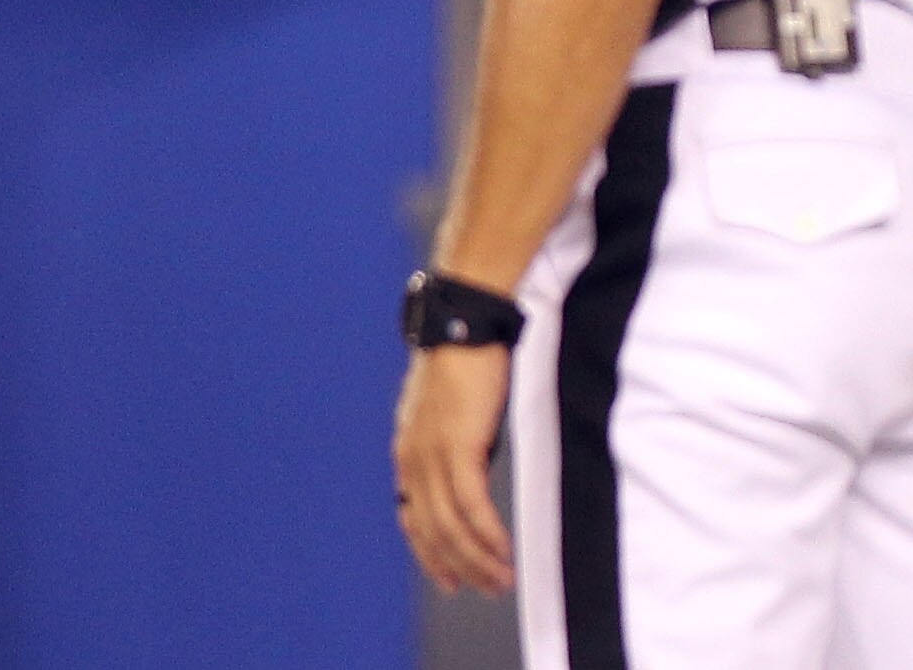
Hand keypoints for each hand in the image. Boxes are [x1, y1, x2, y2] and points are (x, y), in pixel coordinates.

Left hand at [394, 344, 514, 594]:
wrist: (465, 323)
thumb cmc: (467, 357)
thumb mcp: (453, 409)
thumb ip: (455, 442)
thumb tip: (471, 468)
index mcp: (408, 453)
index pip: (414, 519)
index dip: (431, 554)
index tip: (451, 579)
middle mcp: (413, 461)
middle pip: (431, 532)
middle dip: (459, 567)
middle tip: (488, 588)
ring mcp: (432, 457)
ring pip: (450, 528)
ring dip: (478, 559)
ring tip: (502, 579)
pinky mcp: (458, 449)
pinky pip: (472, 507)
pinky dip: (487, 535)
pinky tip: (504, 550)